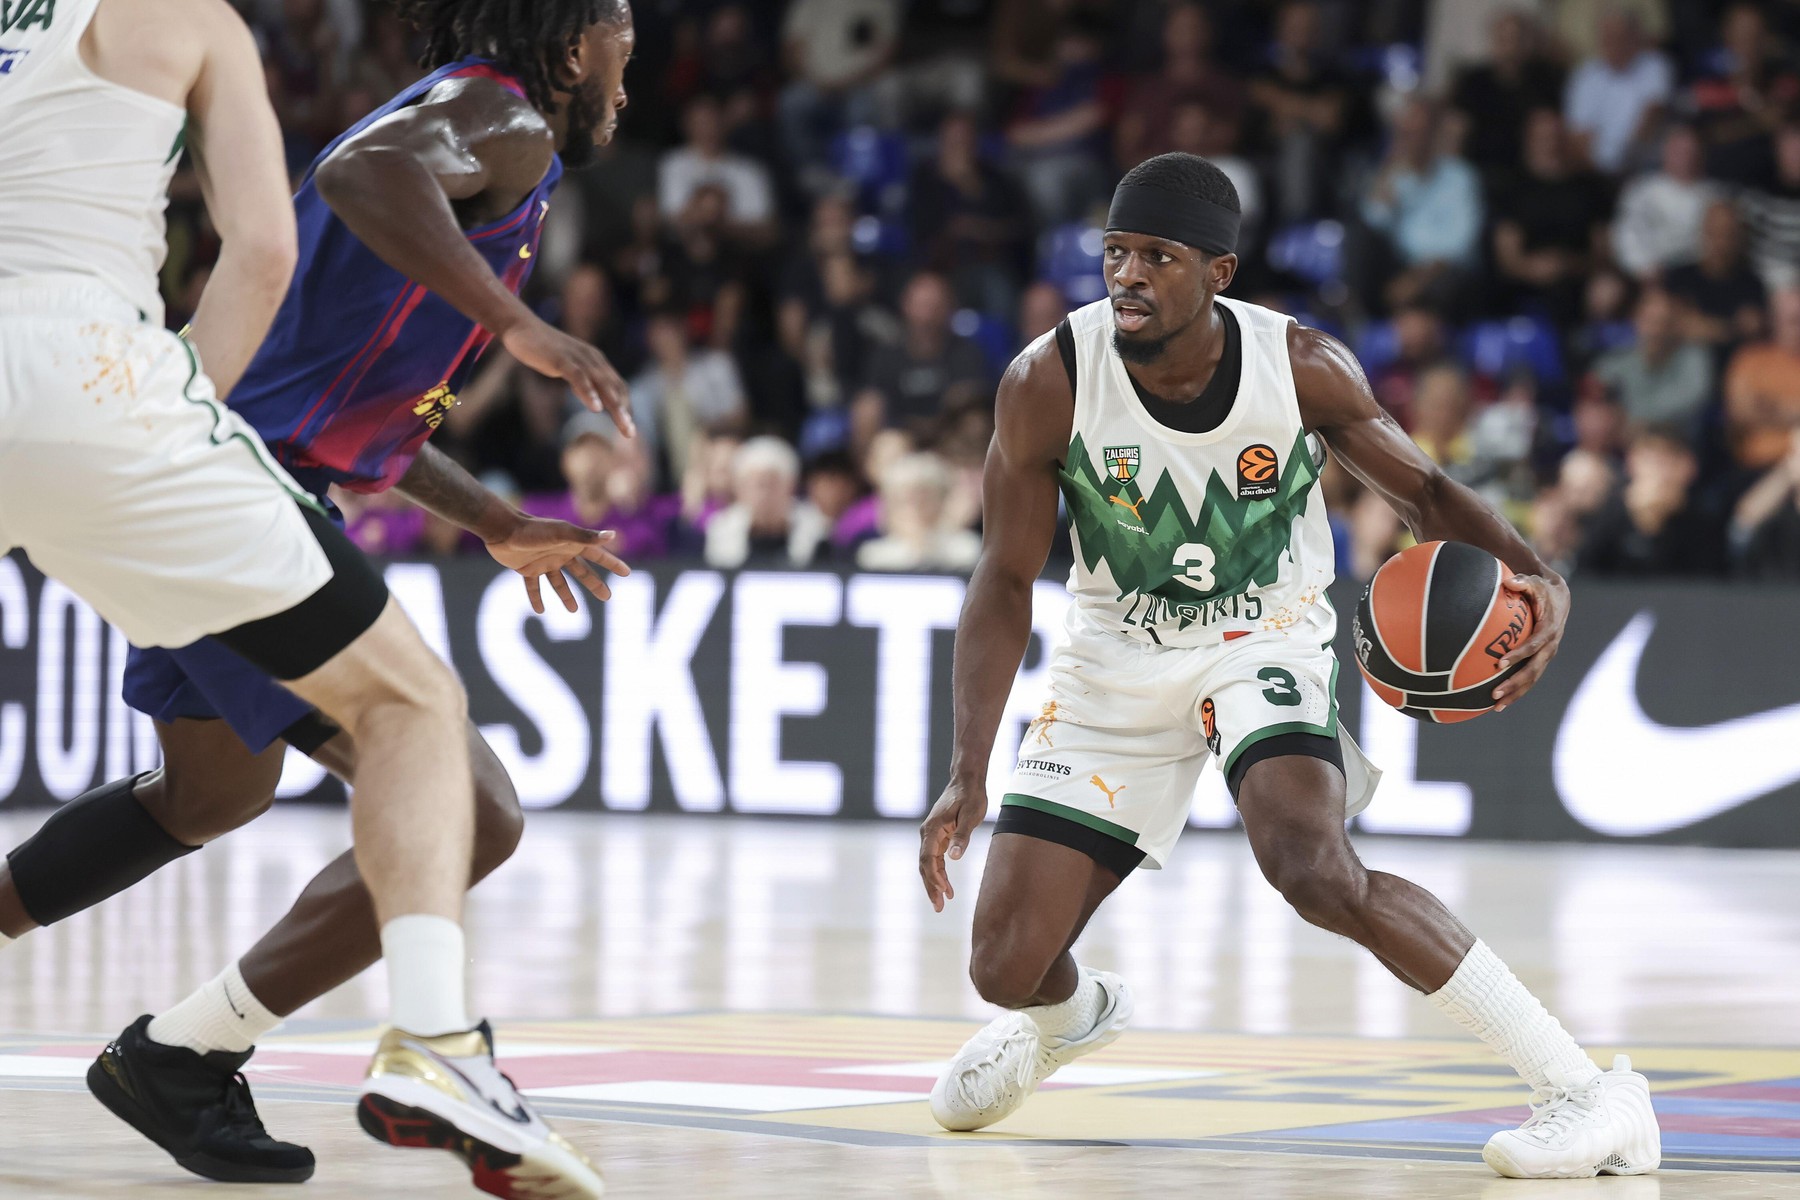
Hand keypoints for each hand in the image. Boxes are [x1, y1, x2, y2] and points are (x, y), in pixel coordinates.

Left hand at [484, 514, 630, 613]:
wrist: (502, 530)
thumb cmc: (534, 530)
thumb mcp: (562, 533)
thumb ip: (586, 537)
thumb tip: (612, 535)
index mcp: (572, 544)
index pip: (598, 555)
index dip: (612, 564)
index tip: (626, 573)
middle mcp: (560, 553)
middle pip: (582, 572)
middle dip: (595, 584)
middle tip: (607, 597)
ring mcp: (544, 562)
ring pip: (559, 583)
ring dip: (567, 596)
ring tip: (574, 611)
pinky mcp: (527, 569)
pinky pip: (534, 587)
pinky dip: (536, 598)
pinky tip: (540, 611)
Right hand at [501, 318, 634, 436]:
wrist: (521, 327)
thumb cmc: (545, 350)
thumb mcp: (570, 367)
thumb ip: (584, 383)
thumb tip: (595, 402)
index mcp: (596, 361)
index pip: (618, 386)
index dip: (626, 406)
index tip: (629, 428)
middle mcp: (592, 359)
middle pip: (614, 387)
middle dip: (624, 411)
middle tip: (630, 433)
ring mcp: (578, 358)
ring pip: (601, 383)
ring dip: (614, 405)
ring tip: (623, 423)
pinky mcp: (561, 359)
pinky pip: (578, 376)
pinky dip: (588, 391)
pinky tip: (596, 407)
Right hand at [919, 778, 987, 912]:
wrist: (966, 781)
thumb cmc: (970, 796)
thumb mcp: (971, 816)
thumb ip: (962, 836)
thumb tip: (955, 857)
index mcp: (932, 829)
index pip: (928, 858)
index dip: (934, 876)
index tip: (943, 891)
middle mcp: (927, 833)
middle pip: (924, 865)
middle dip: (930, 886)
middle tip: (938, 907)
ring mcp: (931, 835)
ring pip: (928, 864)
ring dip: (934, 883)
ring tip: (941, 903)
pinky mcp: (938, 837)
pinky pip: (935, 859)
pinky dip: (939, 874)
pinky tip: (947, 887)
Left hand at [1491, 572, 1569, 710]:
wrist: (1560, 598)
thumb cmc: (1541, 589)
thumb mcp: (1534, 583)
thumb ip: (1522, 582)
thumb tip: (1508, 581)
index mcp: (1549, 630)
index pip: (1534, 646)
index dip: (1519, 655)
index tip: (1500, 663)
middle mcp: (1550, 647)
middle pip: (1533, 671)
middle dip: (1515, 684)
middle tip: (1494, 694)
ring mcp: (1547, 656)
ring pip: (1532, 680)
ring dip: (1515, 694)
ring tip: (1495, 706)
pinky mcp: (1542, 660)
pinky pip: (1529, 678)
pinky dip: (1516, 690)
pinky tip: (1497, 701)